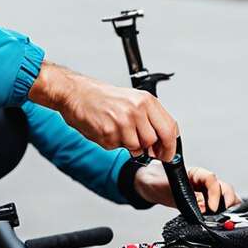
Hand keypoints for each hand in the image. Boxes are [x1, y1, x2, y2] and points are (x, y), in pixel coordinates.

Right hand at [29, 61, 180, 159]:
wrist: (77, 94)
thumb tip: (161, 141)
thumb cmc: (103, 97)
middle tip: (146, 150)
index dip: (170, 145)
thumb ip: (149, 119)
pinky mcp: (109, 133)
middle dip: (150, 149)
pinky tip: (108, 130)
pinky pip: (119, 148)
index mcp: (145, 100)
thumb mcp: (132, 100)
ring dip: (130, 145)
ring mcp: (123, 122)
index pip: (170, 127)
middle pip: (154, 140)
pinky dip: (114, 143)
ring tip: (119, 131)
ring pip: (138, 147)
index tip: (167, 154)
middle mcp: (136, 110)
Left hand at [133, 161, 239, 211]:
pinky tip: (224, 219)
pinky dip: (226, 212)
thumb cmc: (161, 184)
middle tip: (224, 214)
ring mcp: (208, 192)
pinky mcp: (208, 203)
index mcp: (198, 174)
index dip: (215, 194)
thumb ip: (186, 196)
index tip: (212, 208)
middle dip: (228, 200)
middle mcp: (206, 182)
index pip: (212, 180)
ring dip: (230, 206)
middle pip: (226, 188)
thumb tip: (202, 206)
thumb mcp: (170, 190)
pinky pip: (222, 206)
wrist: (154, 187)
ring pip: (227, 196)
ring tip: (227, 217)